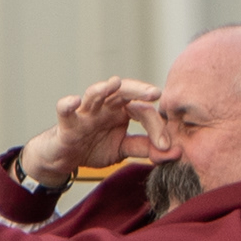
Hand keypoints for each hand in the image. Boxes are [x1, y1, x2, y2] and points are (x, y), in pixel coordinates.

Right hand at [19, 77, 159, 188]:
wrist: (65, 158)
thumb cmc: (94, 147)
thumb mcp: (124, 149)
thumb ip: (147, 148)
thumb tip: (176, 152)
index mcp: (122, 110)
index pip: (143, 111)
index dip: (156, 127)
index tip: (165, 146)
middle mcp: (105, 106)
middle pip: (123, 91)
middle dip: (138, 90)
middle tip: (154, 93)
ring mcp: (85, 113)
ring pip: (94, 94)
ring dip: (103, 88)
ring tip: (114, 83)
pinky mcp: (67, 124)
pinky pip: (65, 111)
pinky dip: (67, 104)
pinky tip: (73, 101)